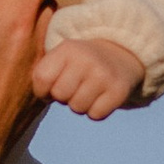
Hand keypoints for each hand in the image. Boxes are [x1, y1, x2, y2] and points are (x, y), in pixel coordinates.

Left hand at [30, 35, 145, 121]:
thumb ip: (43, 74)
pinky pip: (95, 115)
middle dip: (63, 97)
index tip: (51, 87)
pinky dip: (95, 111)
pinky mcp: (119, 90)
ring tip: (87, 91)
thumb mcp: (61, 57)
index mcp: (68, 49)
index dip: (43, 90)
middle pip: (60, 95)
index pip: (42, 78)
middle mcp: (87, 59)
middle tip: (74, 88)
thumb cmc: (80, 63)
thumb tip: (43, 97)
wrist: (121, 55)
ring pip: (77, 108)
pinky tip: (100, 97)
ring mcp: (104, 75)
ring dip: (79, 105)